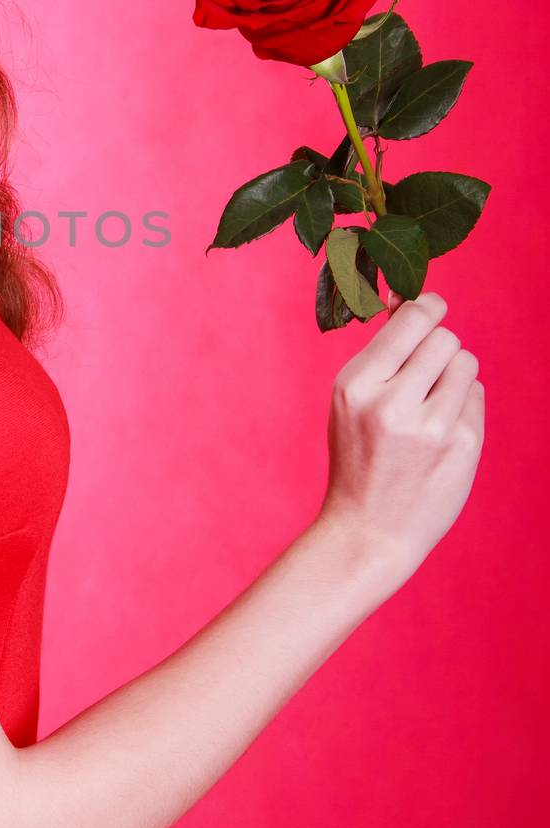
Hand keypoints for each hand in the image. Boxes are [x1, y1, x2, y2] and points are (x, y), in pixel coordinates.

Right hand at [317, 290, 484, 581]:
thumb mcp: (351, 401)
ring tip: (430, 404)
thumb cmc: (359, 456)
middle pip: (444, 338)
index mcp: (355, 386)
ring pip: (465, 363)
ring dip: (452, 374)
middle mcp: (392, 403)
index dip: (427, 306)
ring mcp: (432, 427)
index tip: (431, 306)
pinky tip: (441, 430)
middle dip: (438, 348)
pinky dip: (462, 404)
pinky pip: (475, 395)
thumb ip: (381, 353)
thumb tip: (407, 298)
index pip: (411, 320)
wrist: (369, 529)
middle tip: (423, 372)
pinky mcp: (463, 445)